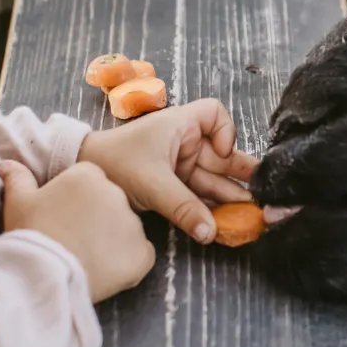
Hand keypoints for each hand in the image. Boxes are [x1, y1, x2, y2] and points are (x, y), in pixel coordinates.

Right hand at [0, 160, 155, 302]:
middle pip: (111, 203)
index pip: (90, 181)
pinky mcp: (142, 253)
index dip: (77, 200)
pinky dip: (129, 262)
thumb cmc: (30, 233)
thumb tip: (7, 165)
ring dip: (113, 240)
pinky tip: (106, 270)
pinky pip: (141, 254)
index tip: (64, 217)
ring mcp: (133, 224)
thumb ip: (18, 179)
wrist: (43, 273)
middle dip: (97, 219)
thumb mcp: (17, 202)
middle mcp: (117, 193)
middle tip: (75, 239)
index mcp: (88, 175)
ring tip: (87, 257)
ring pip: (126, 228)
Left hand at [77, 98, 258, 244]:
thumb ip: (183, 207)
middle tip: (264, 197)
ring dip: (229, 198)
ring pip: (214, 180)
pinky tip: (226, 224)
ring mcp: (180, 165)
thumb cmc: (113, 163)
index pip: (215, 114)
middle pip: (222, 155)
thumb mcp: (151, 183)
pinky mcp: (173, 186)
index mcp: (180, 125)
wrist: (81, 175)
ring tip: (251, 217)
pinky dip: (211, 209)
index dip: (226, 131)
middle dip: (240, 177)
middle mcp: (185, 143)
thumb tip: (210, 232)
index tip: (223, 153)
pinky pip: (199, 196)